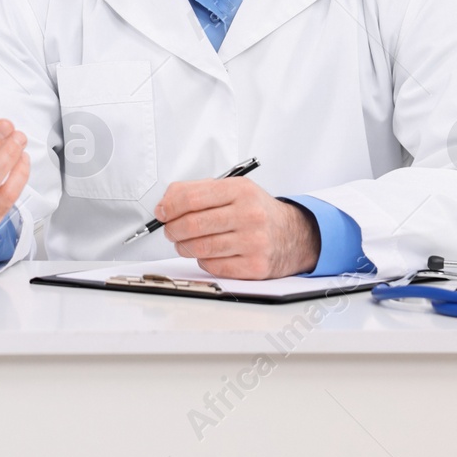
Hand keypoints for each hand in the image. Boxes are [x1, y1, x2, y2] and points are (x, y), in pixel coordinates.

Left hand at [155, 178, 319, 278]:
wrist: (294, 235)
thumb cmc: (256, 211)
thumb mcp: (233, 190)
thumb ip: (196, 191)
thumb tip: (164, 205)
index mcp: (240, 191)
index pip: (191, 198)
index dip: (169, 207)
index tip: (162, 213)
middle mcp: (249, 215)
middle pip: (192, 224)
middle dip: (173, 229)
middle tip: (171, 231)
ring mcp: (254, 242)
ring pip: (200, 247)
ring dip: (184, 247)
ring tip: (186, 243)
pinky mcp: (255, 267)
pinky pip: (213, 266)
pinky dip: (204, 261)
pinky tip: (210, 253)